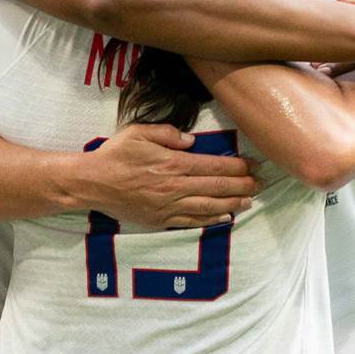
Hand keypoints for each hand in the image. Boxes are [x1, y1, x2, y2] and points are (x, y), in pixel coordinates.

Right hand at [76, 123, 259, 228]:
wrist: (92, 183)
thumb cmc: (115, 155)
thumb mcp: (139, 132)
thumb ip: (168, 133)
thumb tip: (191, 141)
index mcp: (172, 163)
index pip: (213, 166)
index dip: (237, 167)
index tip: (254, 165)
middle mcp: (174, 186)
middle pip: (217, 187)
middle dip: (243, 185)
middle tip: (262, 183)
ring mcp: (168, 205)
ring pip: (208, 206)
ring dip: (233, 203)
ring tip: (250, 200)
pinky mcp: (161, 219)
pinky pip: (192, 221)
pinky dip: (211, 219)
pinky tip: (226, 216)